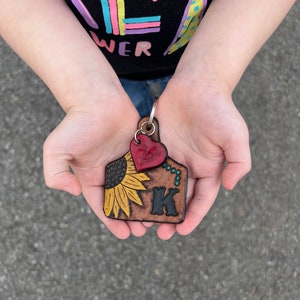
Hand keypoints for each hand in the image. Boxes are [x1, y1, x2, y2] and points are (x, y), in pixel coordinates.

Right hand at [43, 94, 148, 238]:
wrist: (96, 97)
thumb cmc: (76, 123)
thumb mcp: (55, 151)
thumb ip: (55, 174)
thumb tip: (73, 192)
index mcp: (91, 176)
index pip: (102, 204)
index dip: (112, 221)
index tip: (124, 234)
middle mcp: (110, 171)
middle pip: (123, 200)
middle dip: (132, 217)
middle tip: (144, 230)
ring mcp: (126, 161)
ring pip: (138, 188)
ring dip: (146, 203)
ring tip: (156, 218)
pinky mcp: (140, 151)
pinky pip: (150, 170)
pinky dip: (156, 183)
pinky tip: (165, 194)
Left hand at [155, 76, 250, 239]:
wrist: (197, 84)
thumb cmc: (218, 109)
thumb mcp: (235, 136)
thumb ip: (238, 162)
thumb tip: (230, 187)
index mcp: (207, 168)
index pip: (201, 198)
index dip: (193, 216)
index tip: (181, 231)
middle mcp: (187, 166)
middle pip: (177, 196)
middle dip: (169, 215)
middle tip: (158, 231)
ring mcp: (169, 156)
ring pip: (159, 185)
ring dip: (151, 202)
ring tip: (141, 218)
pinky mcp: (154, 145)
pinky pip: (145, 166)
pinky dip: (139, 181)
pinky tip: (130, 192)